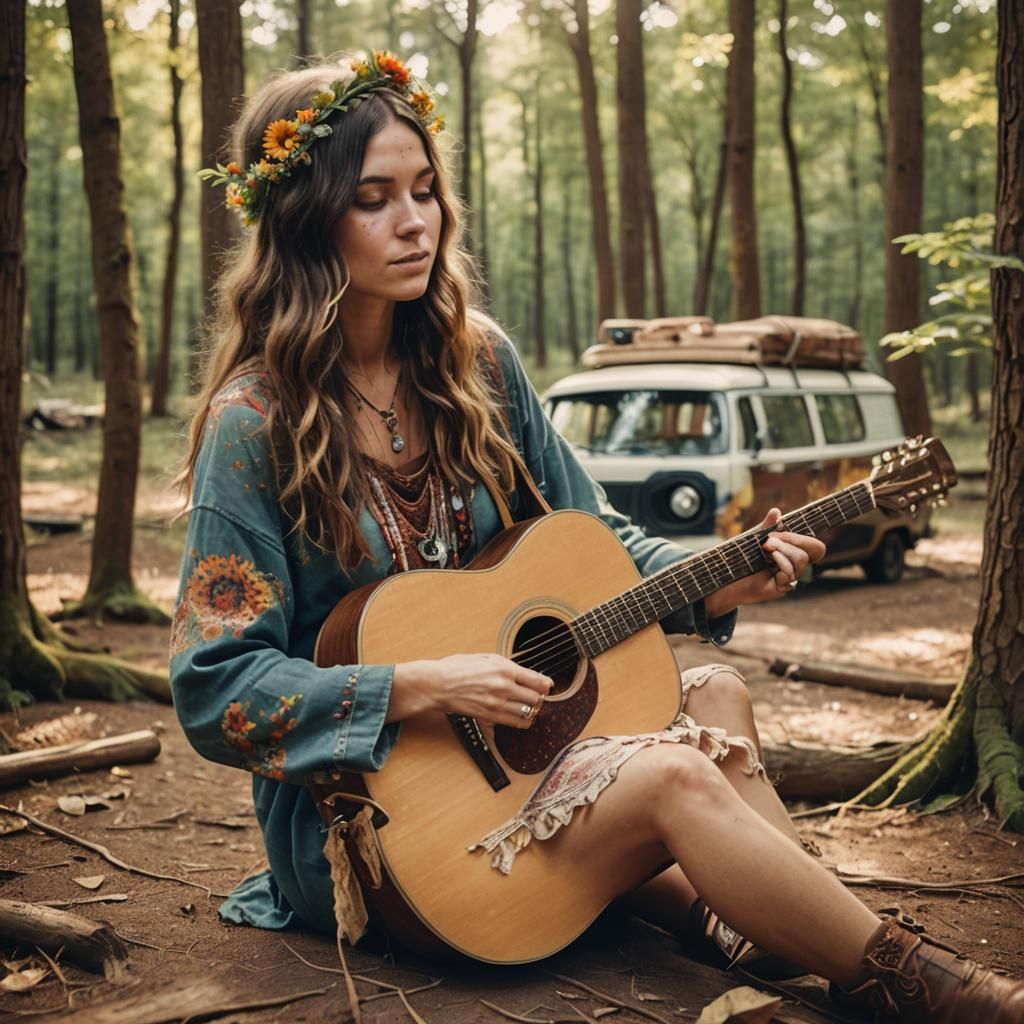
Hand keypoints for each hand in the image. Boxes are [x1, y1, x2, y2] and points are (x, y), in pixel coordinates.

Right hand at [389, 653, 551, 728]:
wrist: (437, 684)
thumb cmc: (458, 667)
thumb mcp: (486, 658)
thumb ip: (507, 666)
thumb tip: (525, 675)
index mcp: (505, 668)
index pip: (537, 680)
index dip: (547, 685)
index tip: (548, 686)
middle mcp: (504, 686)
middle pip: (536, 698)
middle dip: (539, 698)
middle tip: (537, 697)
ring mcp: (497, 703)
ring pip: (529, 713)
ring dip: (532, 711)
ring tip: (530, 707)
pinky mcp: (489, 716)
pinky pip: (516, 723)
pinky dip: (523, 721)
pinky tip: (521, 717)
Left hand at [704, 508, 826, 616]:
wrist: (728, 576)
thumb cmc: (744, 557)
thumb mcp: (756, 538)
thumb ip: (767, 526)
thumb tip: (776, 511)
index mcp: (794, 553)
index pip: (817, 548)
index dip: (806, 539)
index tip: (783, 531)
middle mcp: (795, 567)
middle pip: (810, 551)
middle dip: (790, 540)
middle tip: (768, 540)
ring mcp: (790, 578)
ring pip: (800, 560)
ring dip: (782, 549)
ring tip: (765, 548)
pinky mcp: (782, 588)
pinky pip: (790, 573)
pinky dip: (780, 561)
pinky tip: (768, 559)